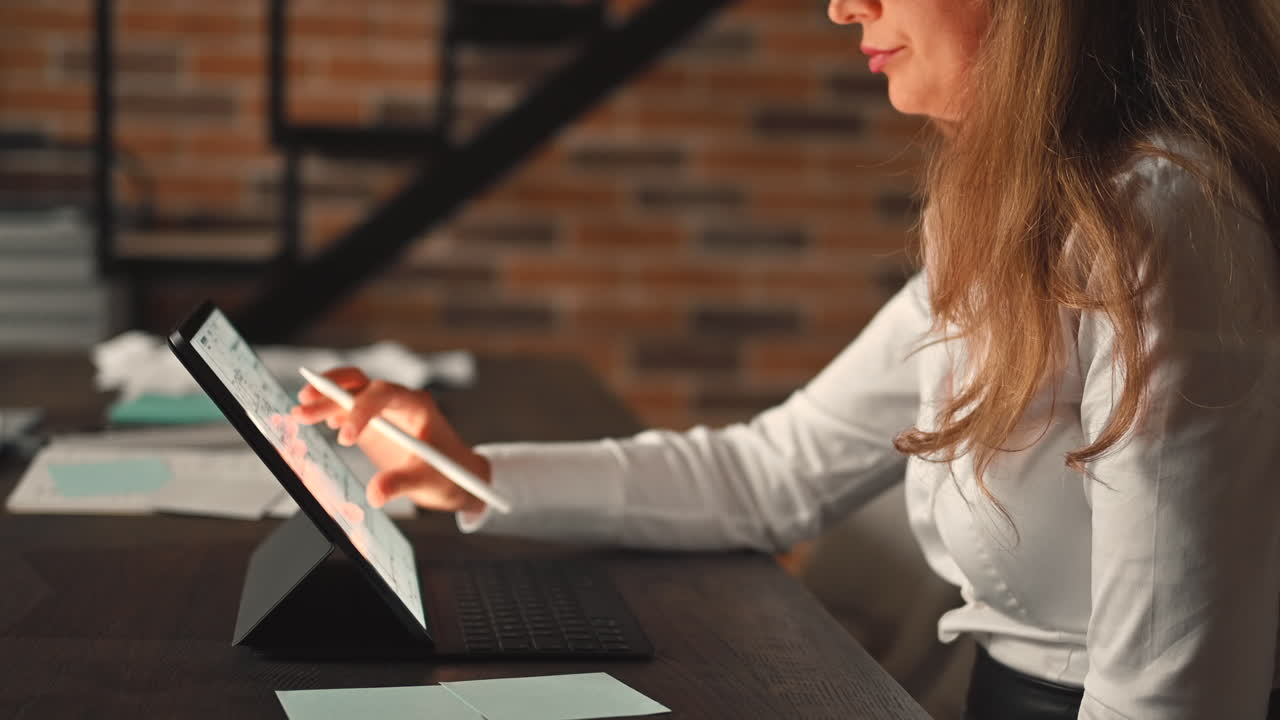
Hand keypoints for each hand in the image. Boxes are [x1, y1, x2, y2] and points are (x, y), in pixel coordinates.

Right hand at [290, 366, 491, 513]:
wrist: (459, 477)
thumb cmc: (451, 473)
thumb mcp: (430, 480)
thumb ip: (402, 484)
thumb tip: (374, 494)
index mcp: (416, 405)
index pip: (383, 393)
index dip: (361, 409)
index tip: (346, 437)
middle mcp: (397, 402)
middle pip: (359, 385)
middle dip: (331, 392)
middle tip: (304, 406)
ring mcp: (383, 412)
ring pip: (349, 393)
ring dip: (324, 399)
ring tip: (300, 413)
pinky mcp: (372, 426)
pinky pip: (347, 411)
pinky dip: (330, 413)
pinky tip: (315, 422)